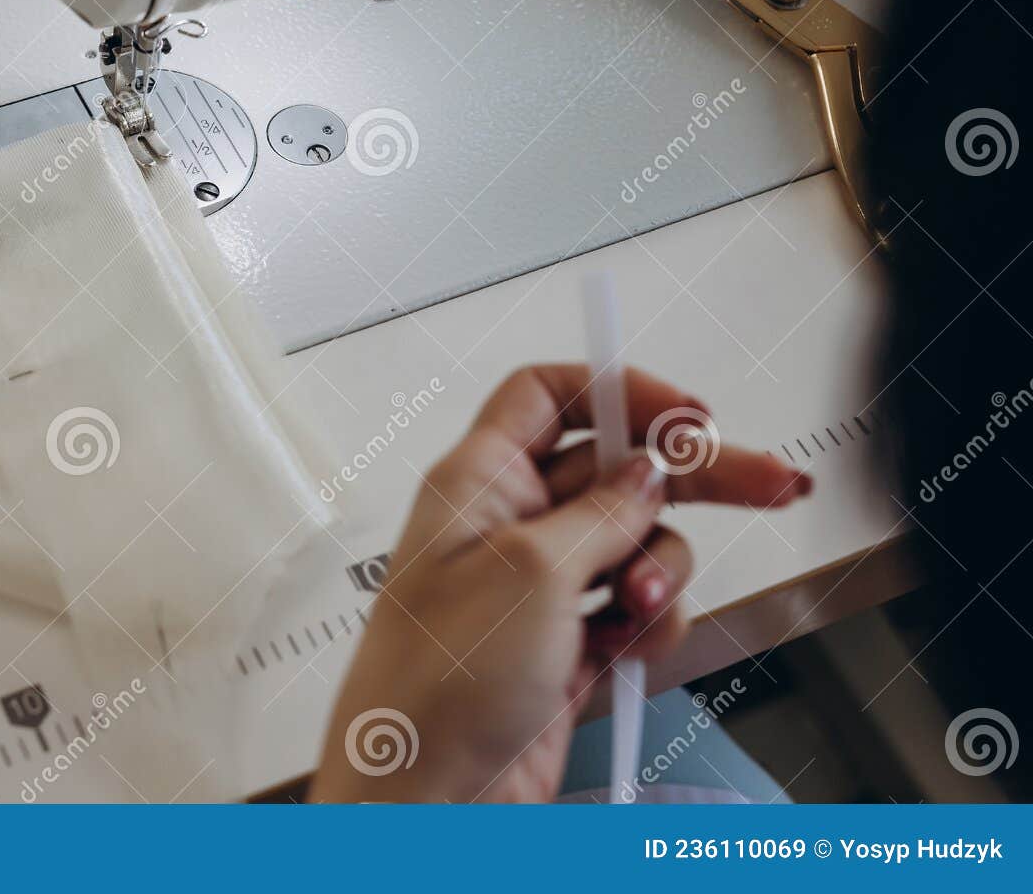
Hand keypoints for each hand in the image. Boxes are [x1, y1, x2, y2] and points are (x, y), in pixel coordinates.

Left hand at [309, 364, 810, 802]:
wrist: (428, 805)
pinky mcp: (565, 646)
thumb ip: (601, 511)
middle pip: (614, 468)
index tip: (690, 416)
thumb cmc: (435, 689)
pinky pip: (634, 610)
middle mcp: (505, 526)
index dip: (621, 394)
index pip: (548, 395)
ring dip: (660, 569)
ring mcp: (538, 589)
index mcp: (476, 482)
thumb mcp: (529, 572)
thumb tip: (646, 471)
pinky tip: (627, 647)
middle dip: (691, 475)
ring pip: (636, 543)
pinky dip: (648, 625)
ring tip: (636, 605)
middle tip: (770, 481)